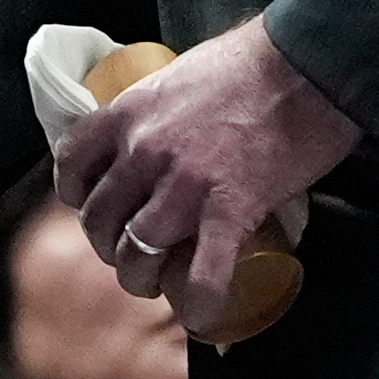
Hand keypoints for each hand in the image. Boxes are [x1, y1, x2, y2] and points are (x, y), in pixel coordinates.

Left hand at [57, 15, 359, 339]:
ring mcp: (184, 185)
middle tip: (131, 251)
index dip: (78, 196)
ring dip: (142, 278)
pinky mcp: (229, 211)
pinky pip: (203, 275)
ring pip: (137, 254)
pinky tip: (201, 315)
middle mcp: (144, 151)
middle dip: (110, 246)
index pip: (72, 165)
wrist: (306, 66)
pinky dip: (200, 304)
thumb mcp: (179, 77)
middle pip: (101, 219)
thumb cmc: (250, 63)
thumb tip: (159, 138)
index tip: (96, 205)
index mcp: (129, 113)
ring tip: (159, 283)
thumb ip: (158, 112)